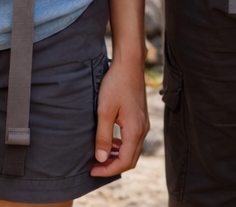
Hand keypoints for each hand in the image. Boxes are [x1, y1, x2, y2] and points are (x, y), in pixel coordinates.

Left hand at [91, 56, 148, 177]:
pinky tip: (109, 141)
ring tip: (99, 155)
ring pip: (132, 150)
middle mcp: (142, 130)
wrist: (129, 64)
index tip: (92, 171)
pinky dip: (121, 146)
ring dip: (116, 156)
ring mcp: (143, 124)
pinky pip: (132, 140)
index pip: (124, 162)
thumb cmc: (116, 85)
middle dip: (112, 166)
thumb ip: (103, 136)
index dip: (108, 170)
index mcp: (134, 131)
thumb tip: (100, 158)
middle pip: (130, 159)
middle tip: (94, 167)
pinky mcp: (140, 118)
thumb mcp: (105, 111)